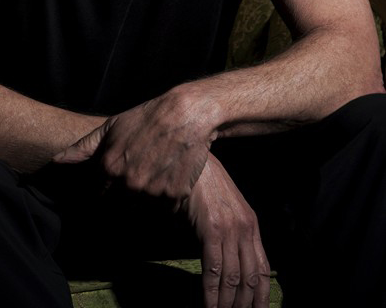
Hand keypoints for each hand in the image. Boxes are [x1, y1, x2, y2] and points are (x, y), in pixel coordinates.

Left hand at [54, 87, 214, 198]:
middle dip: (126, 196)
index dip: (106, 190)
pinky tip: (169, 177)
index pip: (99, 195)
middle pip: (120, 205)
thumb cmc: (147, 117)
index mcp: (109, 168)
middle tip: (140, 177)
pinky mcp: (174, 196)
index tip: (114, 184)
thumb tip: (56, 161)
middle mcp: (127, 183)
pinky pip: (166, 208)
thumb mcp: (112, 127)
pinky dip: (167, 198)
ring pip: (143, 209)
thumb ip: (83, 148)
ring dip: (147, 199)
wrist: (187, 114)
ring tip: (156, 174)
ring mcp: (151, 192)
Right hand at [183, 153, 270, 307]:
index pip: (262, 269)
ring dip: (227, 304)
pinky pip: (215, 269)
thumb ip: (230, 233)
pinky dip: (211, 292)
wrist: (193, 162)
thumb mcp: (225, 209)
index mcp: (252, 225)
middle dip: (245, 305)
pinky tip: (208, 305)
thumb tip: (227, 263)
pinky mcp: (212, 229)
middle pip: (251, 278)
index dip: (262, 296)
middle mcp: (246, 229)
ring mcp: (230, 229)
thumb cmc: (204, 185)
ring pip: (234, 278)